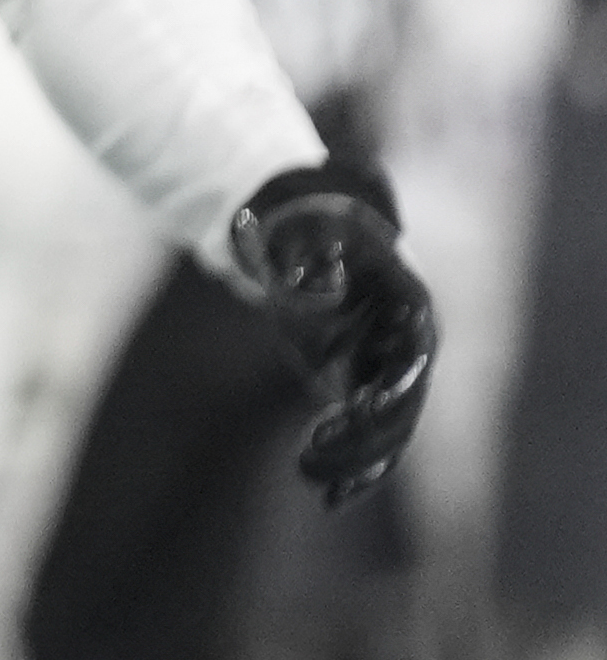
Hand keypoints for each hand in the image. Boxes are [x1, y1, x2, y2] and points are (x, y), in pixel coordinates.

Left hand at [233, 161, 437, 506]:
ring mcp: (391, 370)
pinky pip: (371, 438)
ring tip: (307, 470)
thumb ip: (306, 251)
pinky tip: (331, 497)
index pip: (414, 353)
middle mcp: (411, 344)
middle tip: (316, 448)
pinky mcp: (367, 389)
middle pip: (403, 404)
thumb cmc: (312, 223)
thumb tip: (309, 281)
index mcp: (409, 304)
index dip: (396, 383)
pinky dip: (355, 469)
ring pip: (388, 431)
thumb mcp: (307, 227)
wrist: (311, 231)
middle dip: (366, 433)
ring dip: (354, 458)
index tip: (369, 405)